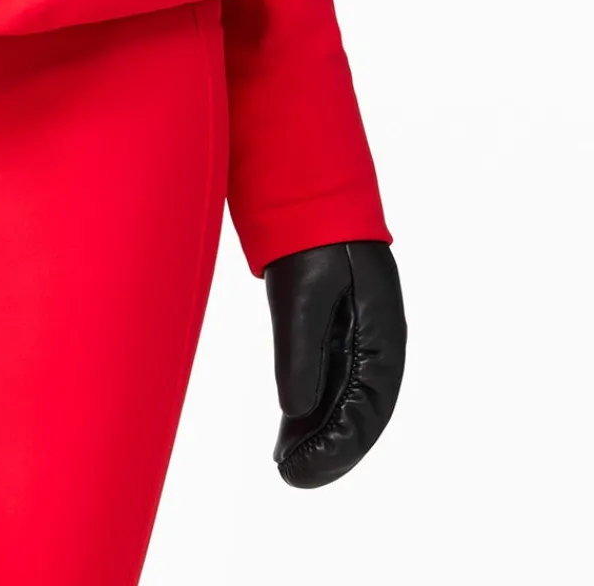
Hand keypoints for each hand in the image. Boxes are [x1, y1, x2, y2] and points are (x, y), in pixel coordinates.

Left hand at [263, 239, 404, 486]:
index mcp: (382, 336)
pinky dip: (311, 409)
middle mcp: (376, 345)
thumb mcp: (304, 294)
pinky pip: (330, 381)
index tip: (298, 470)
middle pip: (358, 414)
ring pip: (342, 402)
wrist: (311, 192)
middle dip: (327, 450)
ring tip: (286, 464)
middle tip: (290, 477)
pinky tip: (289, 431)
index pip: (367, 409)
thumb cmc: (314, 240)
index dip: (335, 447)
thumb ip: (301, 350)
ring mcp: (358, 338)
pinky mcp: (336, 331)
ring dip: (318, 434)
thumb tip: (295, 410)